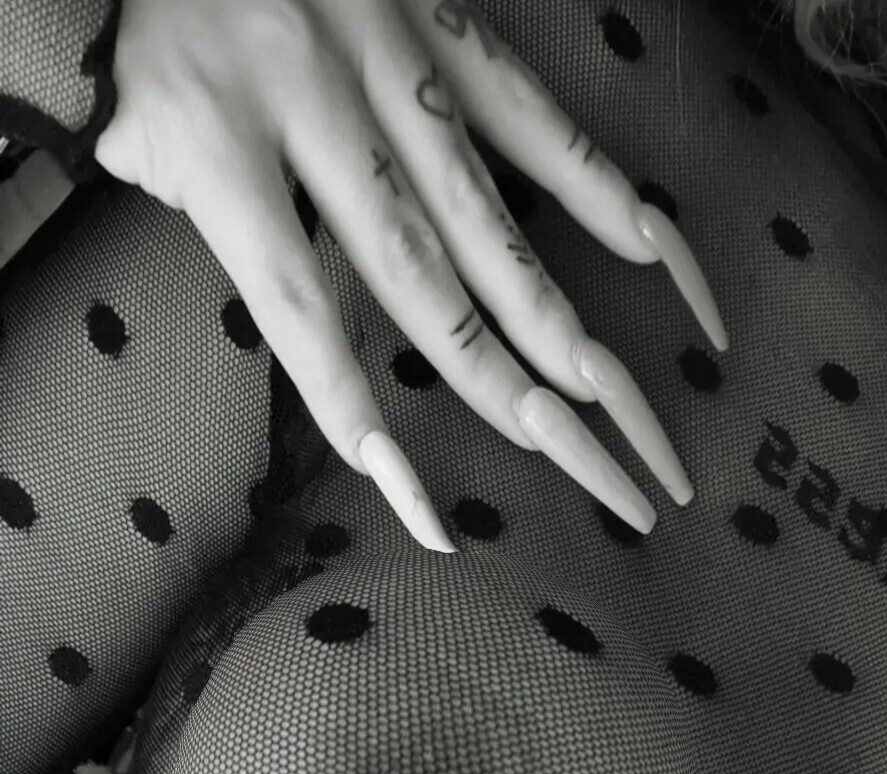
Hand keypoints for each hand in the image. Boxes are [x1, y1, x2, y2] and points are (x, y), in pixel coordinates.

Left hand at [95, 0, 726, 547]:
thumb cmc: (145, 27)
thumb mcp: (132, 128)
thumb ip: (207, 221)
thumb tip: (292, 311)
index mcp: (220, 145)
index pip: (301, 312)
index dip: (358, 411)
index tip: (421, 507)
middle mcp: (314, 106)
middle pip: (425, 280)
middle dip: (505, 388)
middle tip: (575, 469)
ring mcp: (387, 58)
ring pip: (486, 213)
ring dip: (555, 315)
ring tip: (611, 400)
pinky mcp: (438, 17)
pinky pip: (528, 108)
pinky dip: (591, 181)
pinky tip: (648, 248)